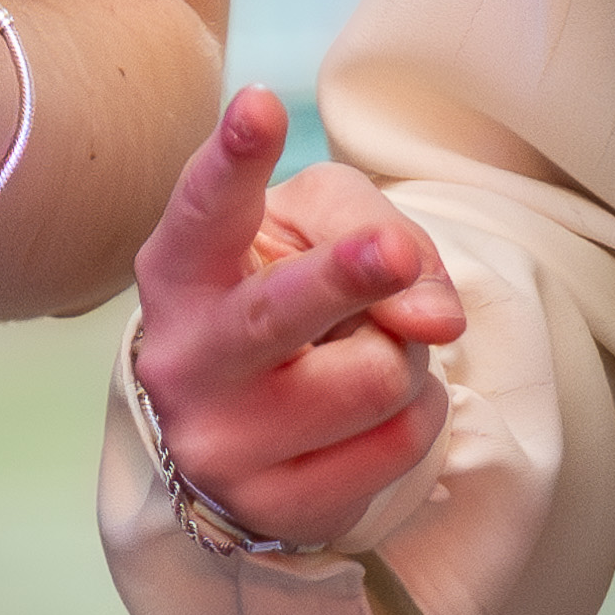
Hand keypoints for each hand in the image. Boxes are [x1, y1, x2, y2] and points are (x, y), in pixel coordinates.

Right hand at [129, 86, 461, 547]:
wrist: (234, 438)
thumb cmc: (274, 304)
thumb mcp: (306, 233)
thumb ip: (368, 227)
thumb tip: (435, 318)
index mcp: (178, 273)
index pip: (206, 209)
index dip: (233, 157)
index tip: (259, 105)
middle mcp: (184, 359)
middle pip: (279, 313)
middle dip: (343, 277)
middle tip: (394, 251)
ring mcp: (222, 443)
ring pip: (372, 377)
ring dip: (405, 353)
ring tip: (370, 350)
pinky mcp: (278, 509)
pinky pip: (401, 442)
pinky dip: (417, 411)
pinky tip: (376, 410)